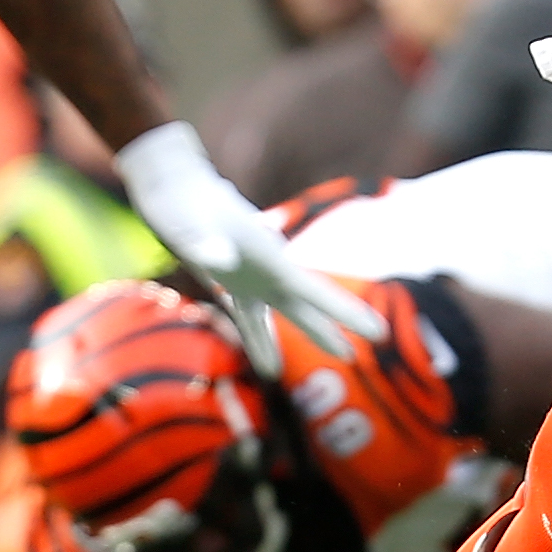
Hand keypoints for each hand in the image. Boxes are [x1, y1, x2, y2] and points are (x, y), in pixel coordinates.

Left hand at [114, 121, 384, 369]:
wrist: (171, 185)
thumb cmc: (179, 202)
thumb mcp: (187, 223)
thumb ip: (204, 242)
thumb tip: (219, 261)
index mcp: (269, 257)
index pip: (315, 291)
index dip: (347, 314)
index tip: (378, 333)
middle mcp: (268, 268)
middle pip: (311, 303)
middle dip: (342, 324)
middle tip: (380, 338)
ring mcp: (252, 276)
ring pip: (287, 312)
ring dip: (313, 333)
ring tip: (346, 356)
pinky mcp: (231, 280)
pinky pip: (250, 318)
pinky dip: (260, 340)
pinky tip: (269, 366)